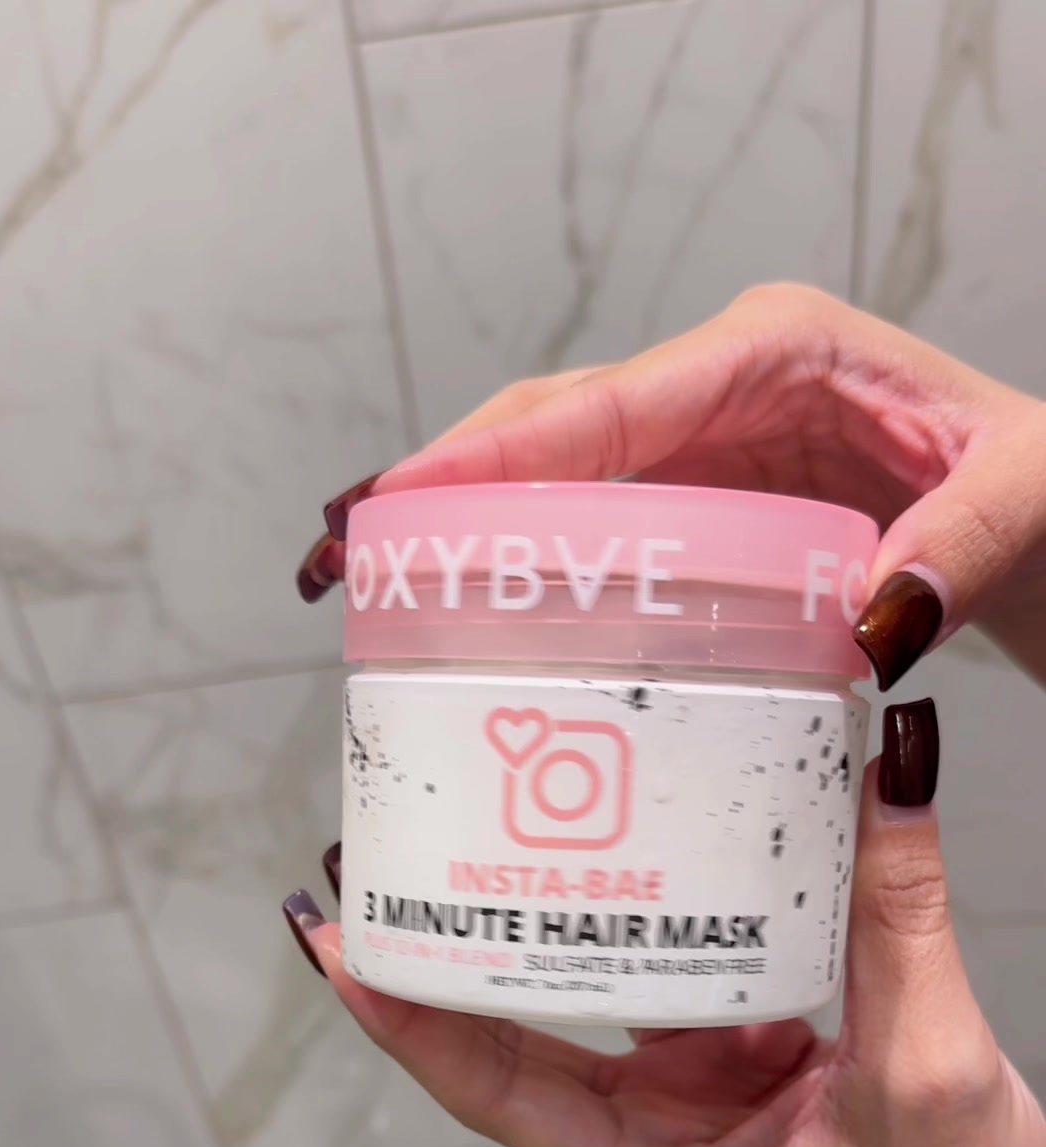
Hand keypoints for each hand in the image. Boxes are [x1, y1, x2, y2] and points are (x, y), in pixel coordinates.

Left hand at [287, 704, 1045, 1146]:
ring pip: (585, 991)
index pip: (494, 1090)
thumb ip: (897, 912)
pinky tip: (623, 834)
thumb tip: (885, 761)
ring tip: (472, 818)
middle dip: (437, 955)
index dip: (407, 1021)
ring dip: (529, 920)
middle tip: (369, 858)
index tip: (334, 944)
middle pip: (510, 1036)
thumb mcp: (926, 1059)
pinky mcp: (741, 1049)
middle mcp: (653, 1125)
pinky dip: (641, 907)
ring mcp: (693, 1085)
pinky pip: (670, 967)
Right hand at [367, 283, 1045, 689]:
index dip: (501, 456)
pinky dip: (522, 564)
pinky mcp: (693, 500)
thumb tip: (873, 618)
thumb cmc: (1028, 479)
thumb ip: (961, 542)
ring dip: (462, 528)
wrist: (1030, 514)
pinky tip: (462, 614)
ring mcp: (699, 445)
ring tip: (365, 589)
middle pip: (551, 428)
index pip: (614, 403)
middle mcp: (719, 389)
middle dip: (442, 487)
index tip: (405, 500)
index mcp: (777, 352)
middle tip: (345, 556)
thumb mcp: (1022, 492)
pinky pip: (591, 526)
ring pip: (554, 476)